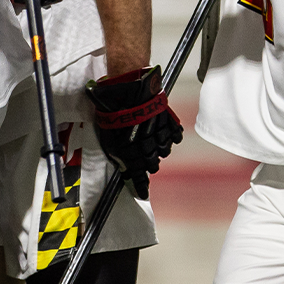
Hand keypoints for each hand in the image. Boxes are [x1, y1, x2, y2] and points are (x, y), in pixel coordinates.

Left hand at [87, 65, 183, 199]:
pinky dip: (170, 135)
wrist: (127, 90)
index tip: (142, 194)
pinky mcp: (169, 123)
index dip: (141, 187)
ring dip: (158, 148)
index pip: (139, 177)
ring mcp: (161, 136)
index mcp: (133, 154)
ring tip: (150, 139)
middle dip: (148, 164)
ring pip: (164, 151)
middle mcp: (150, 148)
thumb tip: (122, 167)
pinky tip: (162, 131)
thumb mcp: (108, 139)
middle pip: (153, 165)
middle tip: (143, 157)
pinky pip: (174, 136)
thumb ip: (117, 156)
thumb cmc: (115, 113)